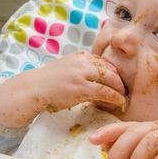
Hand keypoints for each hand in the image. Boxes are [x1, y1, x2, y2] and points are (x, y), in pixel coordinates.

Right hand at [0, 51, 124, 128]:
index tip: (118, 82)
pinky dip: (115, 97)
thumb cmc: (48, 84)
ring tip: (123, 98)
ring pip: (110, 79)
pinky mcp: (81, 88)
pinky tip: (119, 102)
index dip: (114, 73)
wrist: (33, 89)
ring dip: (120, 89)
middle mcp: (83, 62)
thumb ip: (81, 70)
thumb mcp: (66, 69)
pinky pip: (105, 91)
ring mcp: (82, 74)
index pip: (104, 62)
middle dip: (120, 81)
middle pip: (110, 69)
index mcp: (80, 56)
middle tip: (125, 91)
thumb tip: (96, 79)